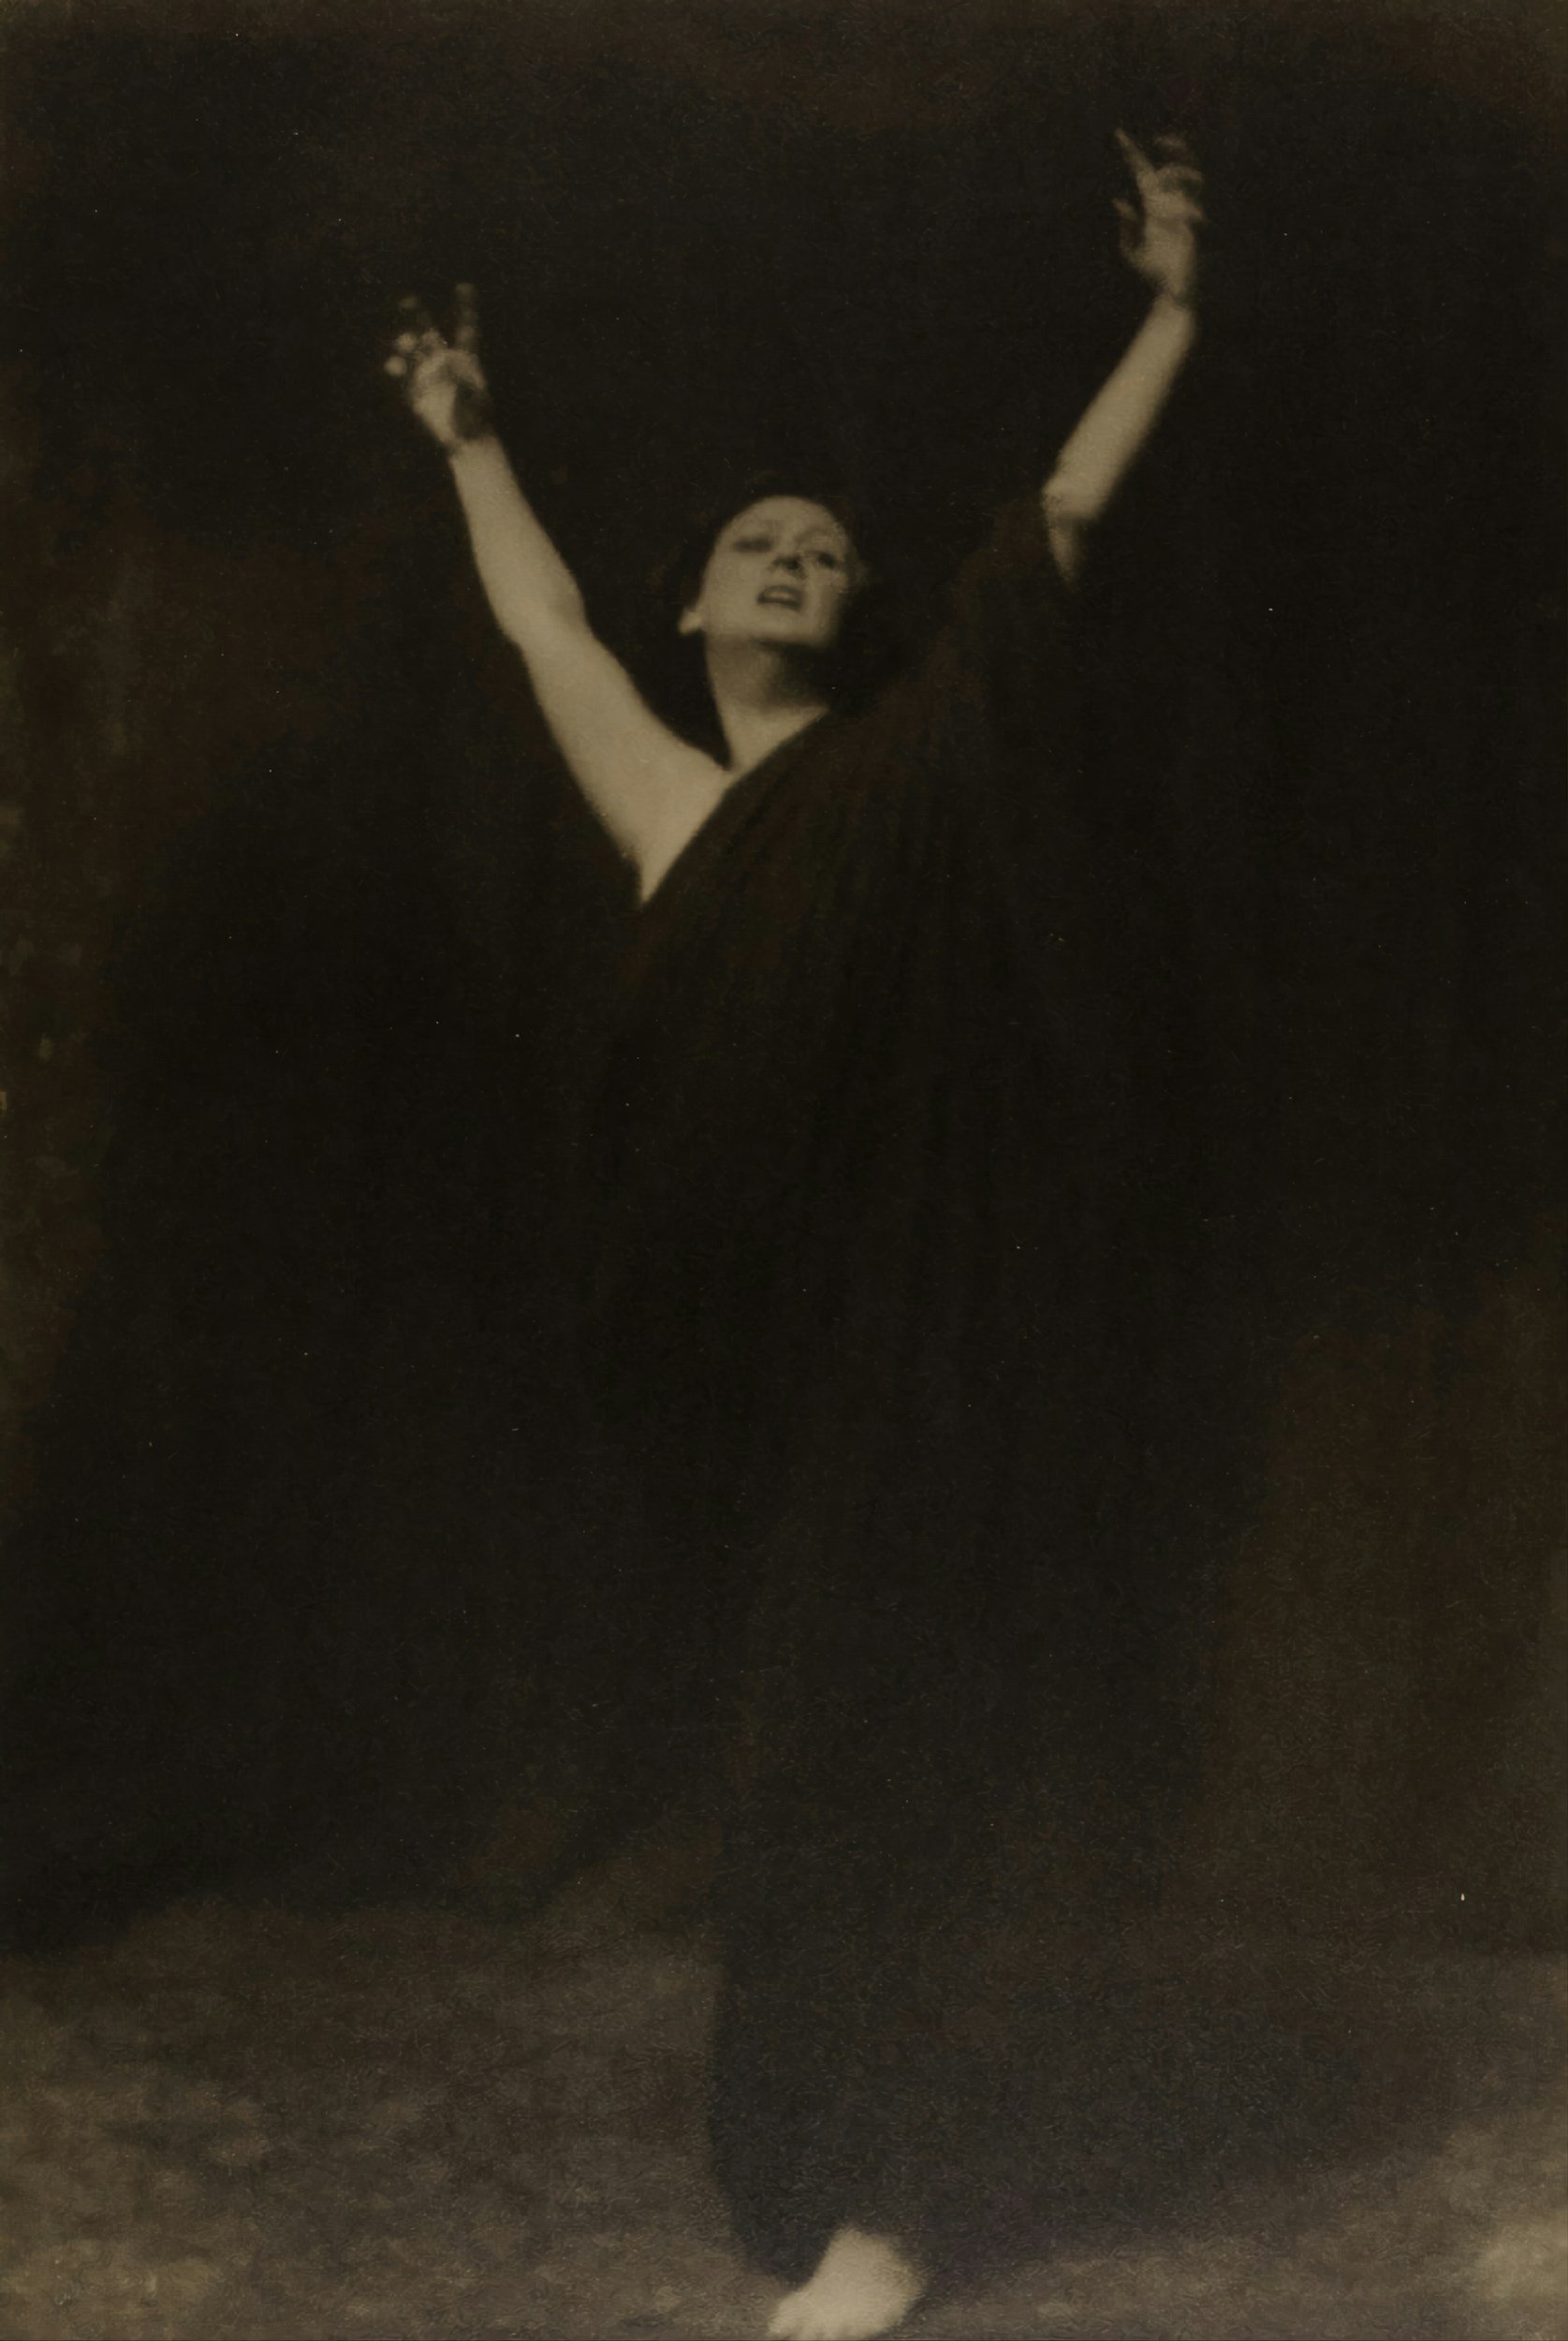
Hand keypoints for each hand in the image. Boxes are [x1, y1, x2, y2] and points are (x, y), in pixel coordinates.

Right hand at [385, 284, 494, 451]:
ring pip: (412, 351)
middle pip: (428, 333)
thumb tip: (444, 364)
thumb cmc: (476, 420)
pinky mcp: (415, 392)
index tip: (464, 286)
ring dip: (405, 344)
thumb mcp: (474, 399)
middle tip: (407, 300)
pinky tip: (394, 367)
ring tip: (405, 344)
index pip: (465, 329)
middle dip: (417, 316)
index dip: (465, 307)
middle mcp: (444, 362)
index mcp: (465, 360)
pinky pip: (402, 375)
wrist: (466, 441)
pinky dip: (396, 369)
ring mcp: (427, 375)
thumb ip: (460, 380)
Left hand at [1113, 132, 1205, 306]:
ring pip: (1190, 179)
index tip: (1119, 134)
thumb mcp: (1130, 250)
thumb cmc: (1152, 270)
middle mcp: (1171, 203)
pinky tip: (1175, 221)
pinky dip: (1183, 212)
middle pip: (1175, 164)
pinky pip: (1192, 210)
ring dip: (1177, 173)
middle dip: (1173, 148)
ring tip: (1164, 181)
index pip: (1143, 171)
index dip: (1131, 153)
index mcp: (1152, 203)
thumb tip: (1119, 201)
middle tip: (1158, 142)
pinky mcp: (1195, 227)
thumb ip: (1126, 227)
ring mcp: (1185, 212)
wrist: (1170, 292)